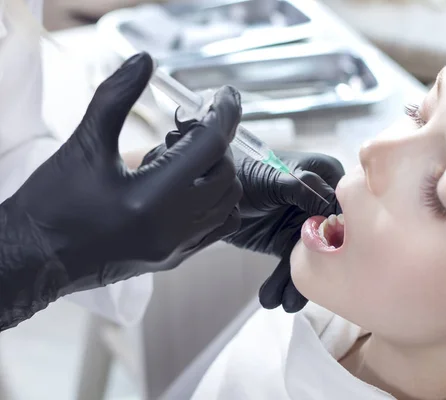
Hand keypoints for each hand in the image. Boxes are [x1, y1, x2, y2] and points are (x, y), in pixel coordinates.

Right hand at [0, 53, 241, 328]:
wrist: (34, 260)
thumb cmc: (52, 202)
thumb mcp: (84, 144)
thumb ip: (115, 98)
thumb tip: (144, 60)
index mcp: (150, 199)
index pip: (210, 147)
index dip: (224, 114)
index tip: (226, 95)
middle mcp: (171, 228)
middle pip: (226, 174)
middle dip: (216, 144)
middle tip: (187, 129)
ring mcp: (176, 248)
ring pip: (228, 202)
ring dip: (216, 171)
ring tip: (180, 158)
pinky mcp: (174, 259)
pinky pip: (218, 226)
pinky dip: (216, 199)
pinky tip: (186, 185)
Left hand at [226, 149, 343, 311]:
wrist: (212, 188)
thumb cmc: (244, 170)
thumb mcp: (272, 177)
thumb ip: (300, 186)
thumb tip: (328, 203)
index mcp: (324, 174)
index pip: (344, 203)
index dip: (344, 229)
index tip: (338, 254)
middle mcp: (319, 200)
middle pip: (332, 235)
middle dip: (322, 264)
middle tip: (316, 287)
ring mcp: (304, 223)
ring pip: (312, 256)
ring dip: (299, 282)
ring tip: (286, 303)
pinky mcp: (286, 241)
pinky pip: (291, 265)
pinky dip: (282, 283)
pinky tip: (272, 298)